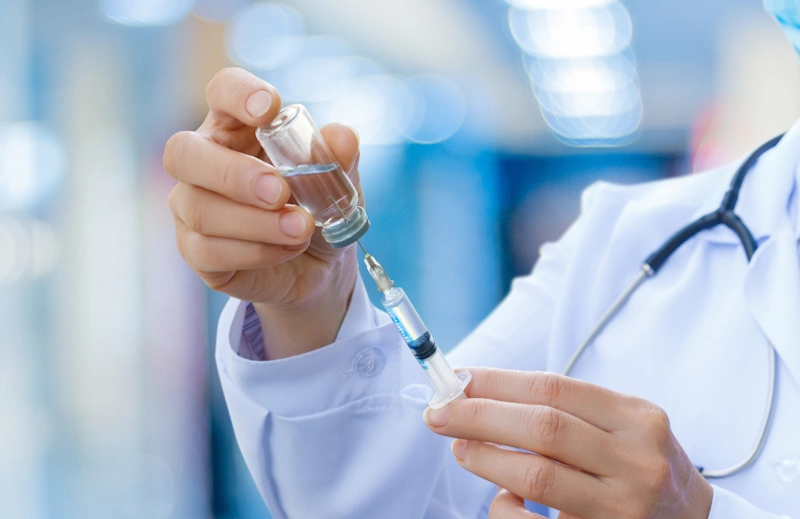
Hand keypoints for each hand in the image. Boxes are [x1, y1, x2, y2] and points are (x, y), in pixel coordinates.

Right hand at [163, 67, 361, 358]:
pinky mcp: (196, 252)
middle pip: (183, 153)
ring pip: (200, 209)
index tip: (269, 108)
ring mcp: (191, 207)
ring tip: (302, 228)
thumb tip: (342, 138)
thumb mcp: (338, 181)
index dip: (238, 93)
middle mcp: (202, 161)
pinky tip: (288, 249)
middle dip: (233, 173)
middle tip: (280, 192)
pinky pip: (209, 251)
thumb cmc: (317, 207)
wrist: (319, 266)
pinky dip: (256, 251)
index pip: (222, 91)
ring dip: (257, 222)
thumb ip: (339, 158)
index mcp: (236, 126)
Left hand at [423, 368, 712, 518]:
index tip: (458, 379)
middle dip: (479, 415)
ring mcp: (623, 507)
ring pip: (537, 476)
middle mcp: (637, 461)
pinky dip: (505, 508)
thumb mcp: (622, 425)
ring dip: (485, 457)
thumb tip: (477, 392)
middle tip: (438, 412)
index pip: (554, 389)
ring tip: (459, 447)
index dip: (498, 382)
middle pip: (542, 427)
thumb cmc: (639, 465)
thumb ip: (565, 409)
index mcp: (637, 418)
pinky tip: (499, 496)